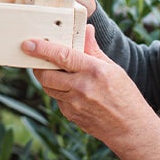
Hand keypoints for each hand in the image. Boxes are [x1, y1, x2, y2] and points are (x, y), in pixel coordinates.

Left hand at [22, 25, 159, 159]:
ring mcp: (74, 104)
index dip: (42, 49)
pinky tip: (71, 90)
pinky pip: (57, 99)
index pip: (61, 56)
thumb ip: (94, 50)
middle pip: (46, 74)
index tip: (28, 44)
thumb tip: (85, 30)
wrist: (130, 129)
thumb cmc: (125, 96)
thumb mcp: (113, 68)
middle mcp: (81, 88)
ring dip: (48, 78)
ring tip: (58, 72)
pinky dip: (59, 91)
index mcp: (94, 71)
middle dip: (39, 65)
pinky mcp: (70, 115)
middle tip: (40, 58)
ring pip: (48, 87)